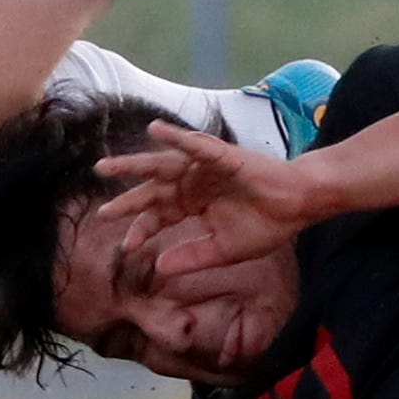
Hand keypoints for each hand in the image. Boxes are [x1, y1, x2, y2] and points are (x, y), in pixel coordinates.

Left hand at [96, 122, 323, 277]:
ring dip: (135, 164)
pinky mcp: (222, 156)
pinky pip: (195, 145)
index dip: (142, 228)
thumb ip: (192, 257)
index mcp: (194, 202)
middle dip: (127, 197)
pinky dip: (175, 137)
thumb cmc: (264, 225)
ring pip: (164, 164)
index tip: (127, 246)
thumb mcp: (222, 249)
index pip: (159, 214)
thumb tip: (158, 268)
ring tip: (107, 166)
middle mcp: (194, 182)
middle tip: (101, 210)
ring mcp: (205, 167)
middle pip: (153, 189)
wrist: (297, 208)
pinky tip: (155, 130)